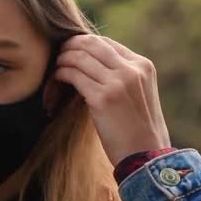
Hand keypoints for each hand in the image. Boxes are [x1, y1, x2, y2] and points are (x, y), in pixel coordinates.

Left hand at [54, 35, 170, 165]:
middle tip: (57, 58)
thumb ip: (121, 74)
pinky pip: (72, 75)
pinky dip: (59, 76)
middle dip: (68, 48)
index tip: (69, 53)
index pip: (105, 42)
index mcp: (142, 65)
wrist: (146, 157)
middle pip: (90, 43)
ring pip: (78, 57)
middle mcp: (132, 69)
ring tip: (54, 73)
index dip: (82, 44)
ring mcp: (118, 82)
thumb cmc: (137, 129)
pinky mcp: (103, 98)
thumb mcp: (138, 93)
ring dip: (61, 62)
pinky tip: (55, 85)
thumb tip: (89, 61)